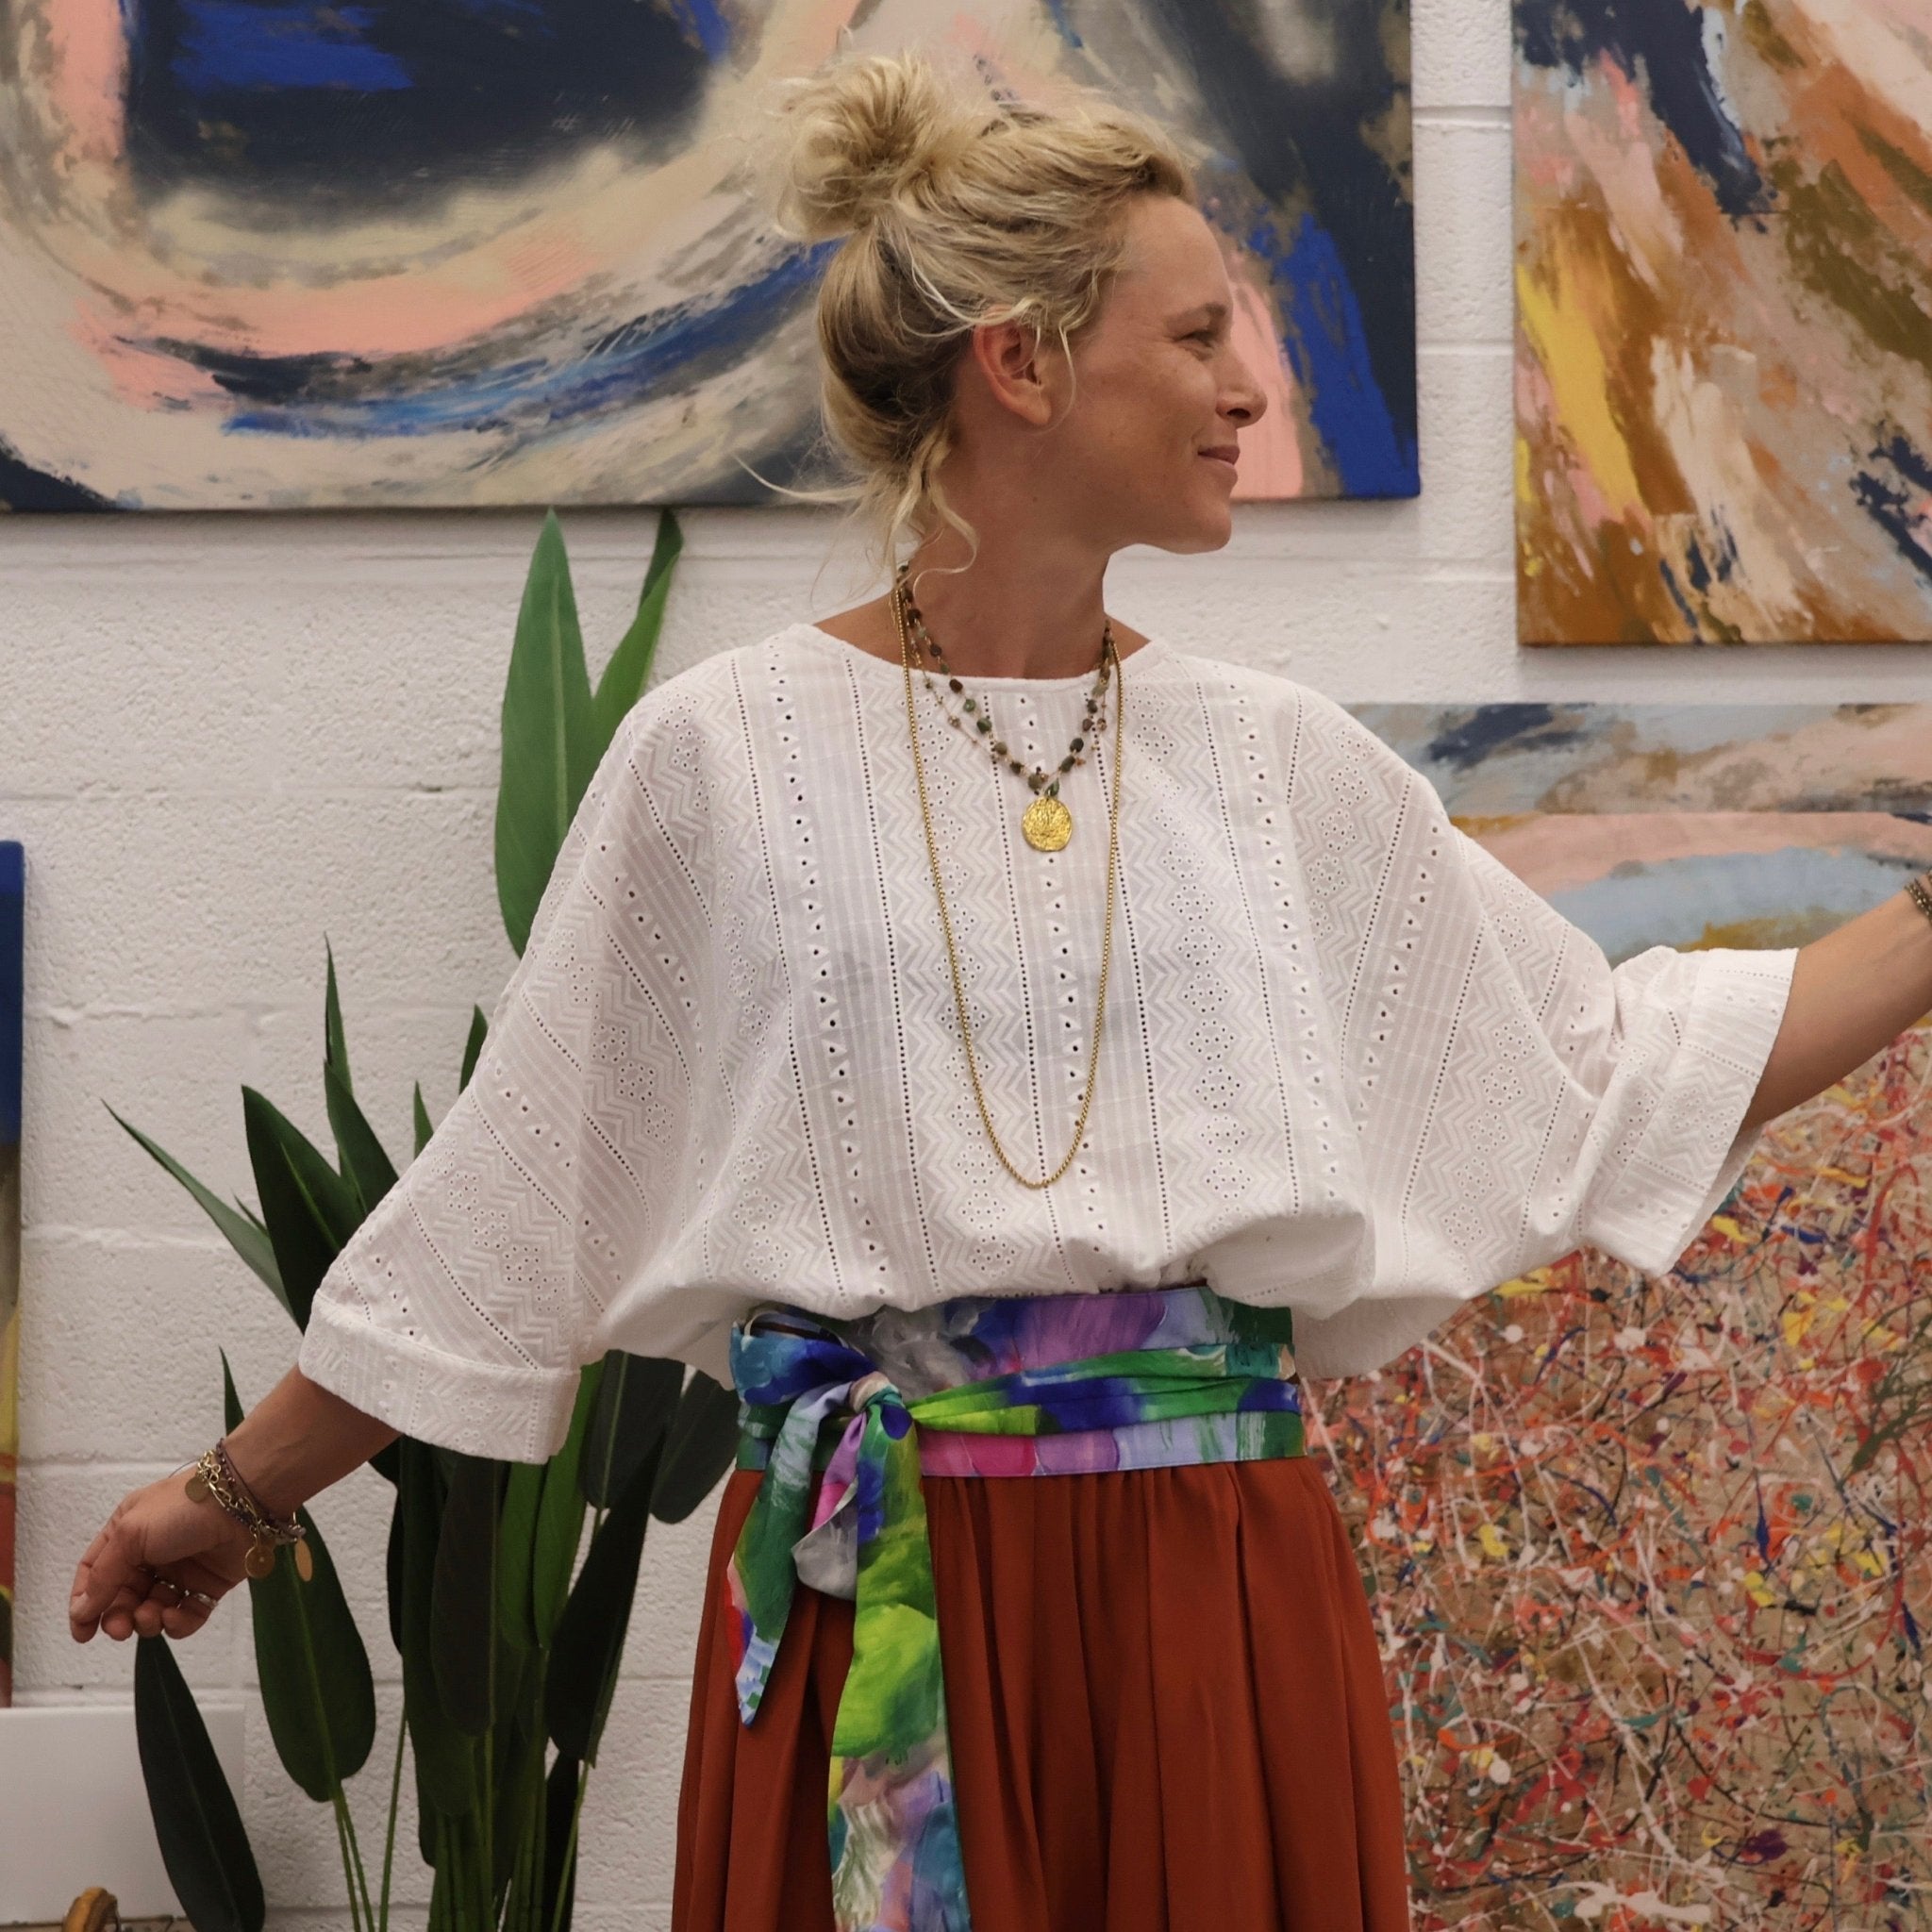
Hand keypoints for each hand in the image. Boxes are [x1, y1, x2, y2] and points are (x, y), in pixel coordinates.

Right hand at [69, 1469, 255, 1642]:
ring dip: (146, 1621)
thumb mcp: (130, 1535)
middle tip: (120, 1629)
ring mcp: (180, 1571)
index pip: (95, 1573)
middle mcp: (151, 1553)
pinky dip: (177, 1623)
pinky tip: (175, 1615)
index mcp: (126, 1533)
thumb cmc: (181, 1511)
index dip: (85, 1604)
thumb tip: (80, 1612)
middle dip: (118, 1618)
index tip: (82, 1634)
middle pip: (123, 1597)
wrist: (245, 1502)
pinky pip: (185, 1615)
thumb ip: (104, 1576)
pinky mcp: (208, 1586)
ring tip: (152, 1615)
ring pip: (152, 1610)